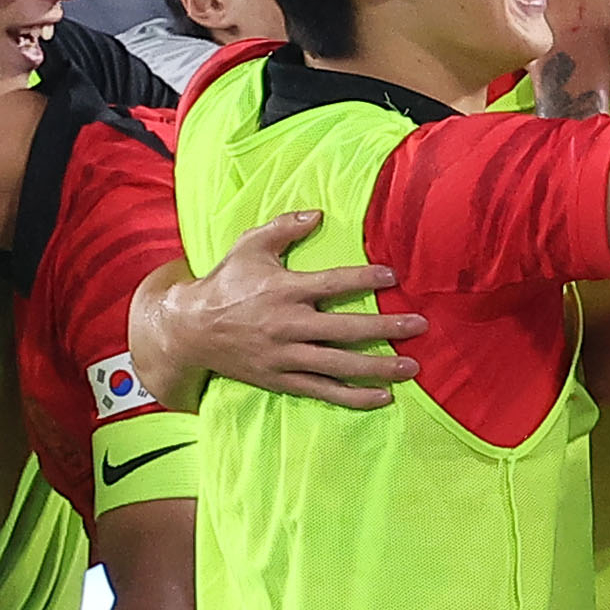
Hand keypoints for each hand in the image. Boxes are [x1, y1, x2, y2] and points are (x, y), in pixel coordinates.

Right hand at [139, 211, 426, 408]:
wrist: (190, 330)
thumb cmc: (224, 282)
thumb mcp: (250, 245)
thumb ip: (285, 227)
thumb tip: (319, 213)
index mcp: (284, 289)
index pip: (332, 284)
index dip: (364, 279)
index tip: (392, 276)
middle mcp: (287, 325)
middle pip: (346, 329)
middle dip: (387, 328)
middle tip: (420, 325)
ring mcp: (285, 356)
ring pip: (339, 365)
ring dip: (378, 367)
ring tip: (411, 366)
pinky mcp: (281, 379)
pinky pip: (323, 391)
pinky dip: (353, 396)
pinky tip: (382, 396)